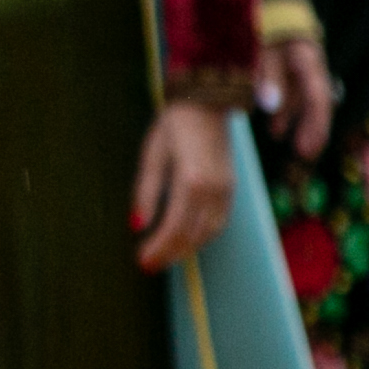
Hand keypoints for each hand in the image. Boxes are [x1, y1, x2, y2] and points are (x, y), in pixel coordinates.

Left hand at [131, 98, 235, 272]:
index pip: (174, 228)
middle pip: (193, 235)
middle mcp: (214, 190)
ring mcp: (227, 189)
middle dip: (170, 254)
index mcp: (191, 181)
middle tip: (149, 265)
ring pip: (209, 232)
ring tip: (165, 256)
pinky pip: (220, 221)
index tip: (142, 262)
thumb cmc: (173, 126)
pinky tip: (186, 239)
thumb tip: (136, 225)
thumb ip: (145, 192)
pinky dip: (202, 235)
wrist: (207, 102)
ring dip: (187, 248)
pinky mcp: (232, 187)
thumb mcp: (152, 155)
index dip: (158, 249)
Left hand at [263, 35, 335, 162]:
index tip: (307, 150)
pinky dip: (282, 103)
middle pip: (315, 100)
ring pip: (300, 94)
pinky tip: (273, 122)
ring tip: (276, 134)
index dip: (315, 126)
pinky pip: (290, 86)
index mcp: (307, 59)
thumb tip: (270, 106)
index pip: (318, 98)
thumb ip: (267, 75)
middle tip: (303, 152)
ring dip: (290, 115)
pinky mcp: (289, 58)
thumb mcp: (261, 47)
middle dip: (309, 127)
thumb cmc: (262, 19)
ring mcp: (300, 60)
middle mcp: (309, 61)